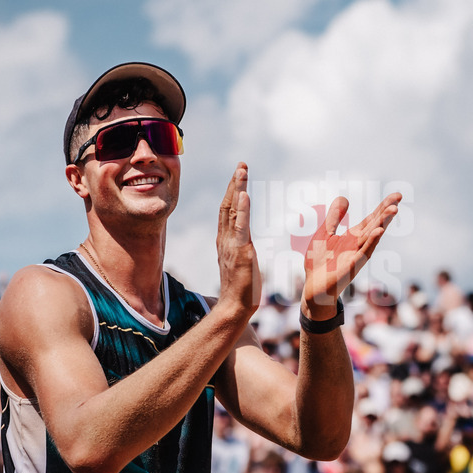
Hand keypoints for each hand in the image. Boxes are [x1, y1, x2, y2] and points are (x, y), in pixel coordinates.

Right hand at [215, 163, 260, 319]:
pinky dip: (242, 210)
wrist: (235, 308)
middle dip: (235, 183)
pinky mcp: (240, 252)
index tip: (239, 175)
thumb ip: (242, 250)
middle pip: (228, 205)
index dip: (233, 191)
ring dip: (237, 189)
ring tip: (242, 171)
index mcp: (227, 241)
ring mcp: (231, 244)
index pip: (228, 211)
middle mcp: (226, 239)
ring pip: (232, 211)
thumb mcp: (242, 263)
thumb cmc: (241, 290)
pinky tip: (244, 195)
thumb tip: (246, 246)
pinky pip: (240, 227)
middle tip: (241, 164)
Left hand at [301, 192, 400, 317]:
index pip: (372, 218)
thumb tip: (345, 198)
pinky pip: (364, 252)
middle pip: (376, 224)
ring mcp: (357, 255)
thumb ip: (334, 217)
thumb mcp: (325, 233)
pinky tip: (378, 231)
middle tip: (398, 197)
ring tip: (394, 210)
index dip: (383, 206)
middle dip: (386, 211)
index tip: (397, 195)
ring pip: (372, 236)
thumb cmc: (319, 263)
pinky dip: (371, 241)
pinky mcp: (352, 266)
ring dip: (383, 223)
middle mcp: (359, 244)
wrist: (314, 287)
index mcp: (354, 236)